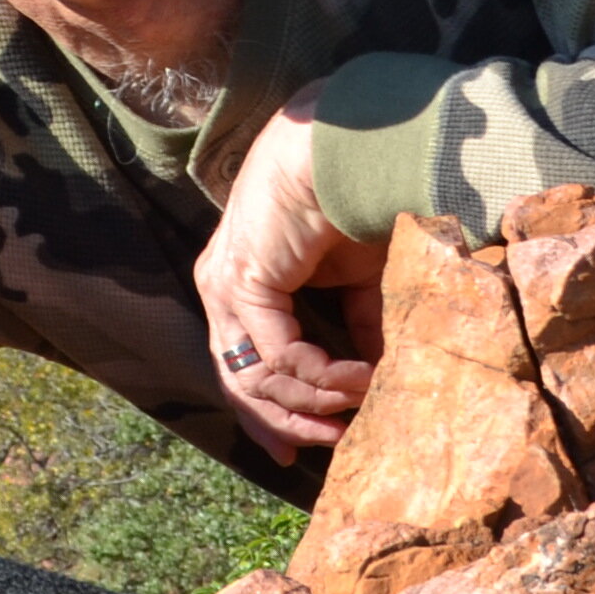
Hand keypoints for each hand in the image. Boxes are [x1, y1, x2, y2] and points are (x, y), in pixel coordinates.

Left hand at [193, 87, 386, 459]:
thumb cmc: (358, 200)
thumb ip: (358, 329)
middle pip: (239, 383)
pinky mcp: (239, 282)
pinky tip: (359, 375)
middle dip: (286, 423)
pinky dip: (323, 375)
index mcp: (247, 286)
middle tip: (331, 443)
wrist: (352, 148)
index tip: (315, 445)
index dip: (277, 414)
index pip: (245, 367)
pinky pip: (280, 356)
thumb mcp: (360, 283)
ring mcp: (224, 286)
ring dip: (315, 400)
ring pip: (256, 379)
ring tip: (360, 402)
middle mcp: (223, 289)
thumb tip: (371, 380)